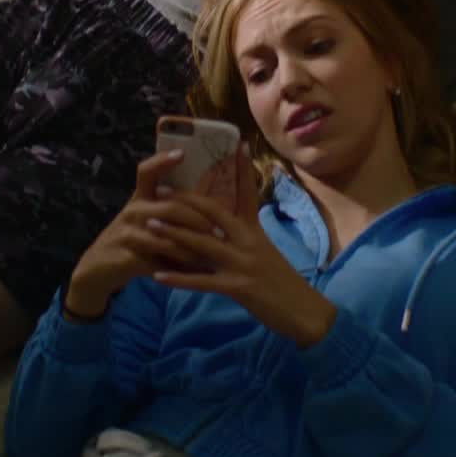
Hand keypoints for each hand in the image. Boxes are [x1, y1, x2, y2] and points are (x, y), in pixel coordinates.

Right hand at [64, 150, 225, 318]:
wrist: (98, 268)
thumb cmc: (132, 239)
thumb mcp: (144, 219)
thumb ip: (168, 209)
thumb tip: (210, 203)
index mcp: (140, 198)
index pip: (147, 172)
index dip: (162, 161)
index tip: (182, 153)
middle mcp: (133, 211)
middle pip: (171, 207)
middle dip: (199, 219)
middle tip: (219, 230)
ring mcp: (128, 234)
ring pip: (168, 236)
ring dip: (193, 245)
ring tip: (212, 251)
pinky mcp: (128, 257)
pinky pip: (160, 261)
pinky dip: (180, 266)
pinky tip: (196, 270)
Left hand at [149, 152, 336, 347]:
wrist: (305, 313)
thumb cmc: (284, 284)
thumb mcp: (266, 253)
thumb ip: (245, 238)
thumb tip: (227, 225)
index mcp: (255, 231)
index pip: (248, 193)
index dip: (242, 168)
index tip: (237, 144)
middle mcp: (248, 242)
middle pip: (213, 213)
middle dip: (184, 200)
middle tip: (159, 189)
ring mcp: (242, 264)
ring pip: (202, 243)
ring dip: (173, 233)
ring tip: (150, 224)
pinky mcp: (238, 288)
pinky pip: (202, 282)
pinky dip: (179, 279)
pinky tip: (158, 276)